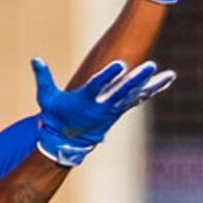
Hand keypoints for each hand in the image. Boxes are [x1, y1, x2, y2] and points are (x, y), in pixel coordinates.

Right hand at [32, 57, 174, 167]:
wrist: (66, 143)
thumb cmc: (55, 118)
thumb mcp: (46, 99)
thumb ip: (43, 78)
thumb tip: (35, 58)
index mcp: (85, 101)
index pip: (98, 86)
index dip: (108, 75)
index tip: (120, 64)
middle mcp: (103, 106)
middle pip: (122, 91)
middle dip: (136, 79)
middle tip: (150, 65)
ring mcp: (113, 109)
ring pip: (135, 94)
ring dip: (150, 83)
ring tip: (166, 73)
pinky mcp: (120, 110)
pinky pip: (140, 97)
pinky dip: (153, 88)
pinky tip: (167, 78)